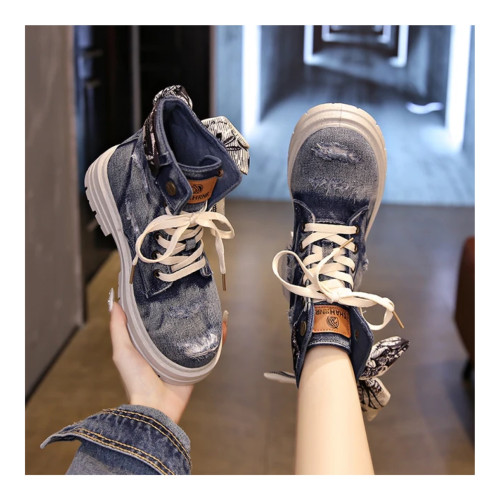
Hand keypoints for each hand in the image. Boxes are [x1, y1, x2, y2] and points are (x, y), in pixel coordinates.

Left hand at [109, 292, 227, 423]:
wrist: (156, 408)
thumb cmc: (136, 380)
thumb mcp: (122, 351)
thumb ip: (118, 329)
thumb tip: (115, 303)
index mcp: (147, 344)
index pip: (156, 320)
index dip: (161, 305)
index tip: (166, 287)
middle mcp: (165, 348)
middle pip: (178, 325)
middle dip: (186, 311)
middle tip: (193, 293)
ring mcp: (182, 356)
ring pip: (196, 334)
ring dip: (206, 321)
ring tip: (211, 305)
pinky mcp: (196, 364)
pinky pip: (209, 349)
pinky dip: (218, 337)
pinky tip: (223, 325)